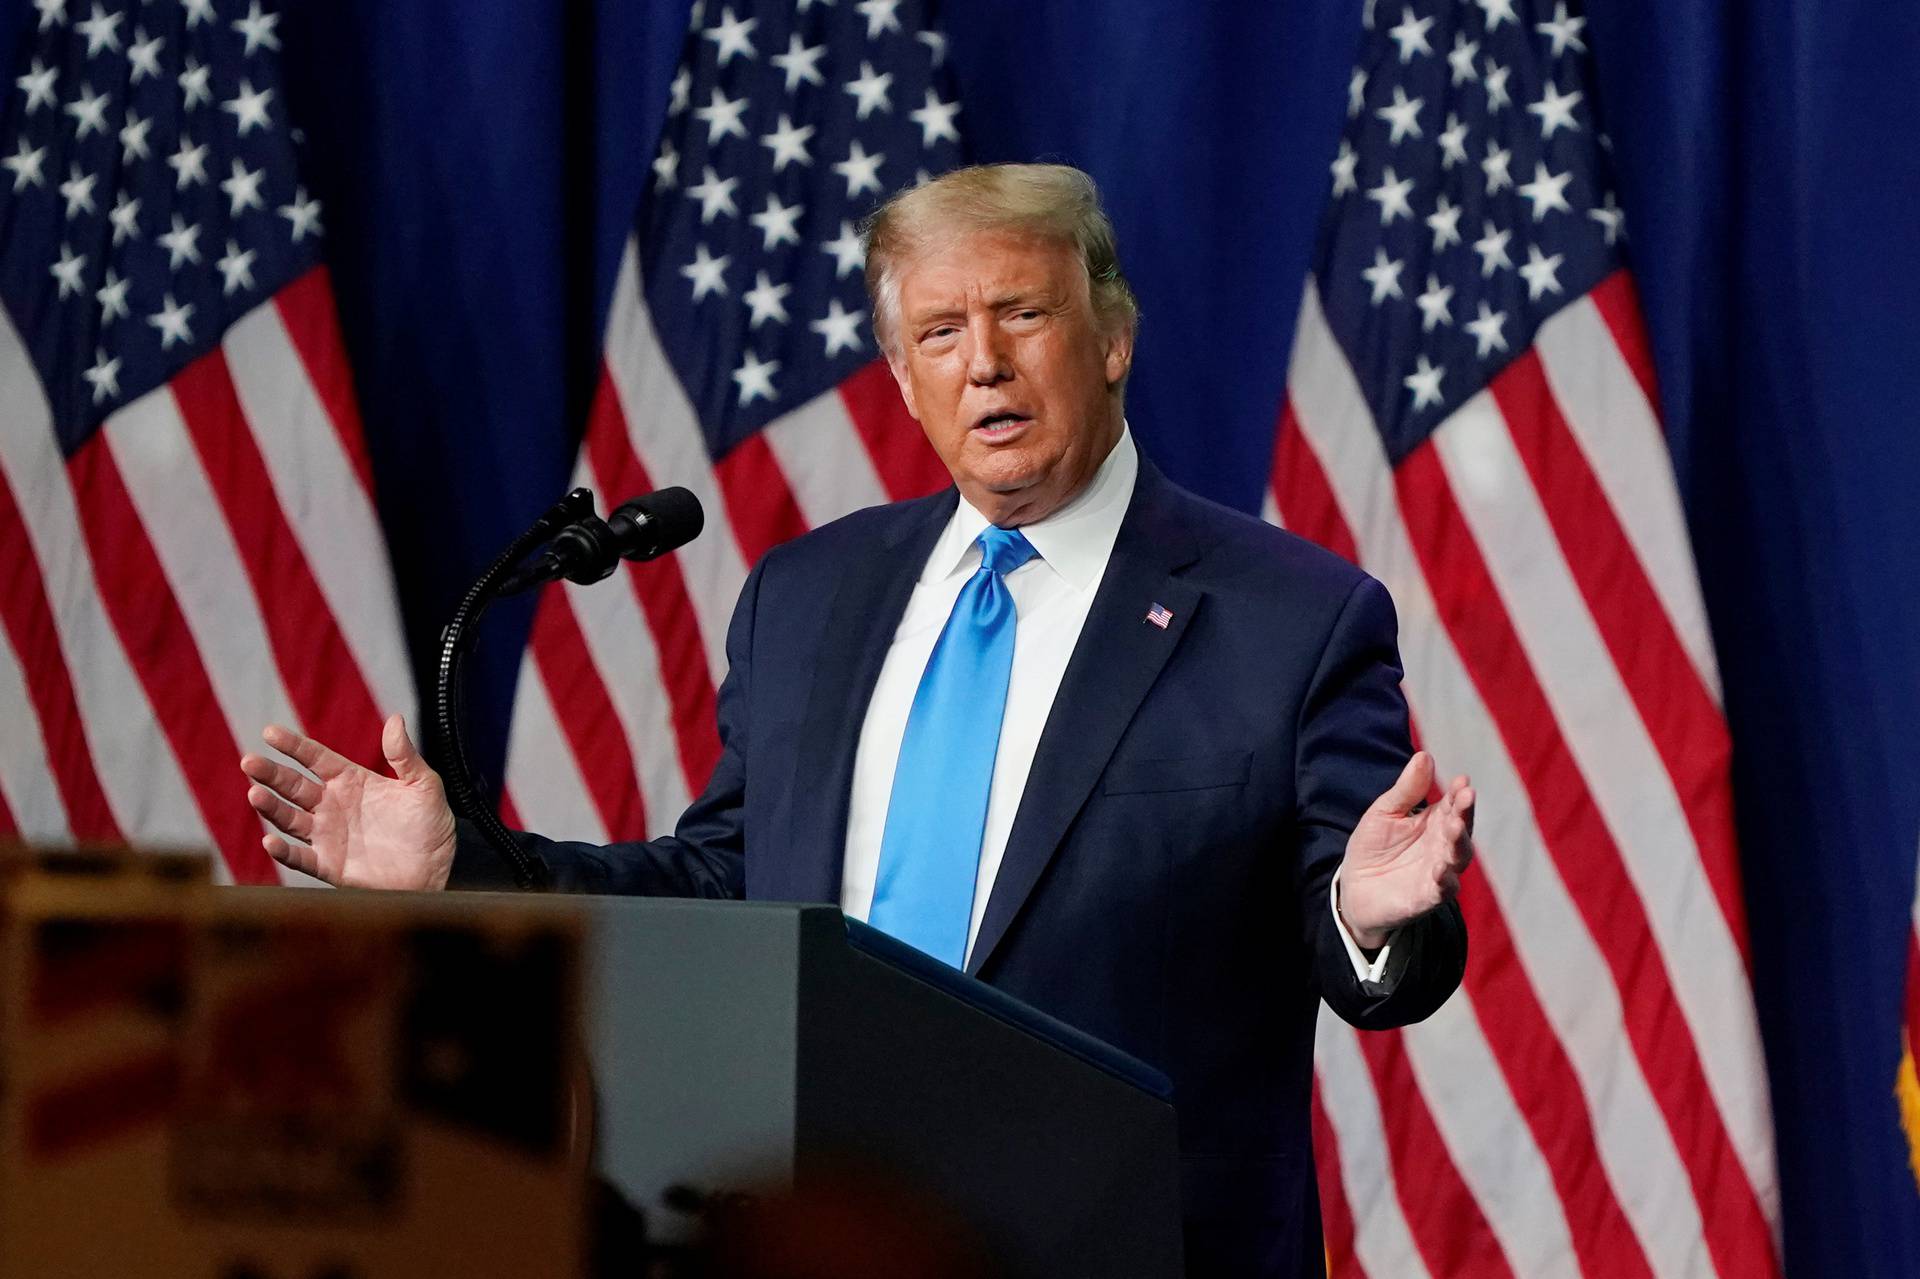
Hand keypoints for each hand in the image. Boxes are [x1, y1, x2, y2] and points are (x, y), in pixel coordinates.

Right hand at [239, 713, 456, 890]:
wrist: (438, 869)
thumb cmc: (431, 825)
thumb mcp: (424, 786)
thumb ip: (405, 756)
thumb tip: (396, 719)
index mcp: (352, 781)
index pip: (316, 758)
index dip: (293, 746)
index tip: (269, 732)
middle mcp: (333, 806)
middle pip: (293, 786)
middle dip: (270, 774)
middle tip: (249, 761)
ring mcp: (328, 835)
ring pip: (290, 819)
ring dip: (270, 807)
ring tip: (254, 794)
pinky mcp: (329, 865)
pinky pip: (301, 858)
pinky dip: (284, 852)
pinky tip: (270, 841)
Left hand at [1337, 751, 1474, 948]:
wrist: (1354, 888)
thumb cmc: (1374, 847)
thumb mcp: (1385, 812)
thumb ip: (1406, 789)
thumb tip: (1424, 755)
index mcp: (1435, 822)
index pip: (1453, 805)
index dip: (1459, 793)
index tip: (1463, 780)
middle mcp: (1442, 846)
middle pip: (1461, 828)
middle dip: (1464, 813)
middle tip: (1465, 796)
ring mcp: (1438, 872)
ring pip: (1457, 857)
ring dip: (1459, 842)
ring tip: (1454, 825)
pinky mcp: (1427, 897)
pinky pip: (1442, 890)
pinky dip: (1445, 881)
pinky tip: (1442, 870)